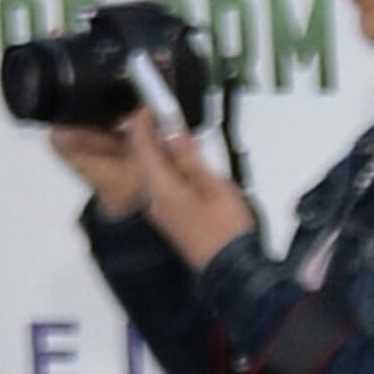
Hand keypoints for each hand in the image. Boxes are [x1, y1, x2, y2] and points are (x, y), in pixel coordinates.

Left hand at [58, 108, 247, 267]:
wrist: (232, 271)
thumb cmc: (226, 226)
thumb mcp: (213, 186)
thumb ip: (189, 158)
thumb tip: (172, 131)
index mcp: (161, 188)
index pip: (141, 147)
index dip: (143, 122)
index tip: (151, 103)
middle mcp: (153, 199)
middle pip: (144, 159)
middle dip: (150, 135)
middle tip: (167, 115)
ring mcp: (160, 212)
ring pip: (153, 173)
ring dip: (162, 152)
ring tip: (180, 137)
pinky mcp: (171, 220)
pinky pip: (162, 186)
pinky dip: (169, 169)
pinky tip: (185, 165)